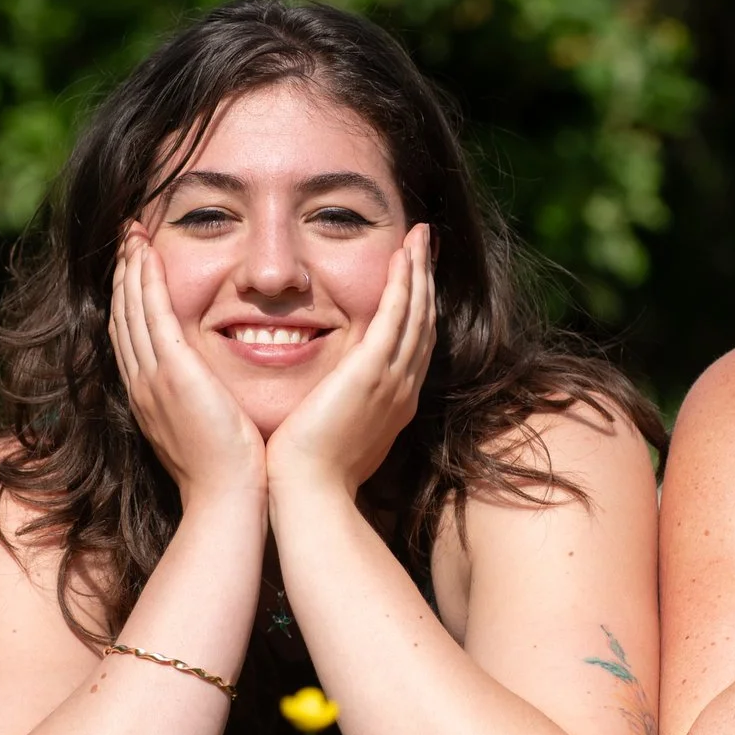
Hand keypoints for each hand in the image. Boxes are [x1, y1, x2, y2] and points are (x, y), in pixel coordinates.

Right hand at [109, 229, 266, 510]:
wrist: (227, 499)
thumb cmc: (231, 471)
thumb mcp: (209, 427)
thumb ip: (205, 400)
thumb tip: (216, 386)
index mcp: (149, 396)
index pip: (130, 335)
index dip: (129, 299)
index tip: (135, 268)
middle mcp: (142, 383)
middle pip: (122, 316)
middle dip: (124, 275)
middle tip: (128, 239)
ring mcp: (152, 377)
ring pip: (130, 309)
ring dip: (130, 269)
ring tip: (133, 236)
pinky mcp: (171, 372)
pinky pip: (151, 314)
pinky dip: (145, 281)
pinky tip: (147, 254)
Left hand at [265, 224, 435, 495]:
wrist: (308, 496)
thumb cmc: (309, 475)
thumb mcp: (334, 434)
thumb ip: (340, 408)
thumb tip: (329, 398)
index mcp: (393, 402)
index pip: (412, 344)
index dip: (418, 307)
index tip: (415, 277)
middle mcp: (402, 388)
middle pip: (424, 323)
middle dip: (426, 281)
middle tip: (426, 244)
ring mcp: (392, 380)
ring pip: (416, 313)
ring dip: (419, 271)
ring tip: (420, 238)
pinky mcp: (372, 372)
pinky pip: (395, 316)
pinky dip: (402, 284)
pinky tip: (403, 257)